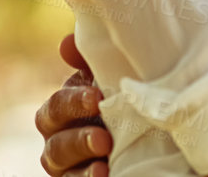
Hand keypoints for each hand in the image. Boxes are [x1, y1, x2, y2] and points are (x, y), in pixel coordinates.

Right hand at [37, 33, 111, 176]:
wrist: (153, 138)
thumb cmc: (125, 99)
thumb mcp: (112, 78)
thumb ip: (90, 60)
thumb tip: (66, 44)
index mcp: (65, 109)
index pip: (56, 106)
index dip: (73, 102)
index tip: (97, 97)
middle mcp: (59, 138)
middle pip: (54, 143)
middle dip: (78, 139)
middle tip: (104, 138)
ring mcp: (68, 166)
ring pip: (59, 165)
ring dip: (82, 165)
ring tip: (105, 162)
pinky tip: (105, 173)